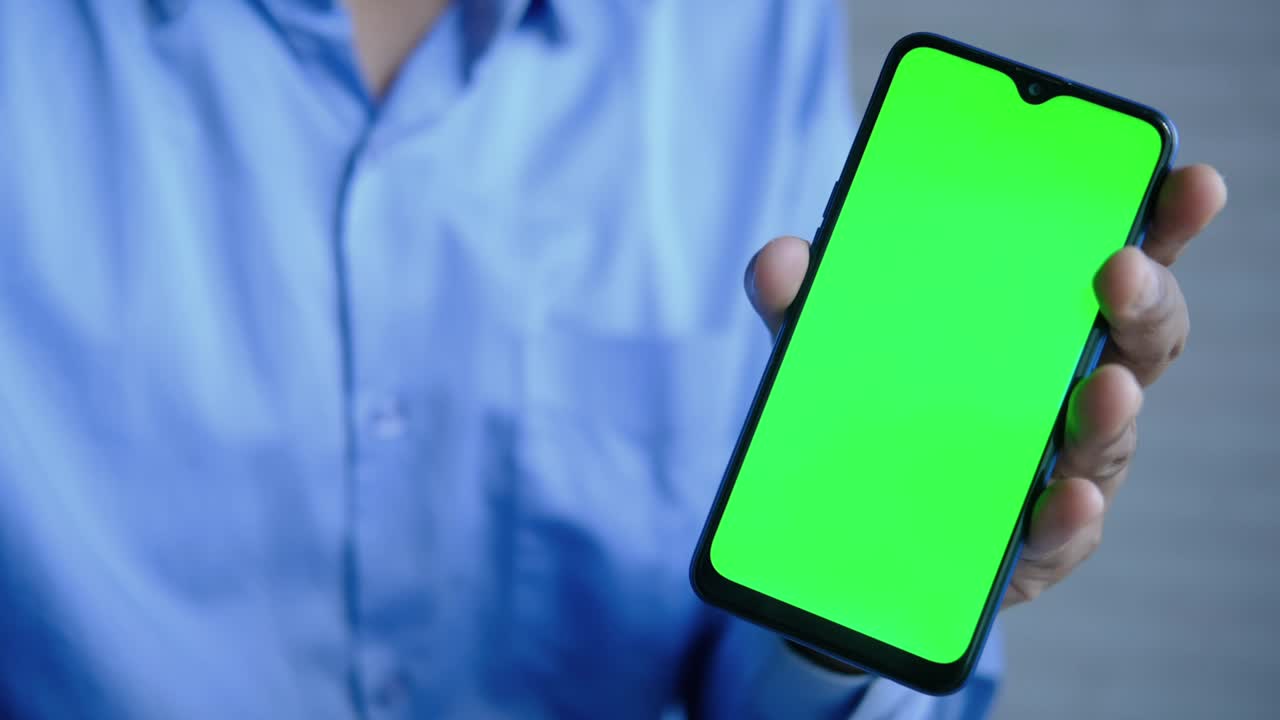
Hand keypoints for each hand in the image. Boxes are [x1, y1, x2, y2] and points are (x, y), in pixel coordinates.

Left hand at [746, 164, 1226, 608]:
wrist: (847, 532)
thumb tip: (779, 261)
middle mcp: (1068, 392)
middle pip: (1135, 342)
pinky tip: (1064, 498)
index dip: (1161, 222)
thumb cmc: (874, 411)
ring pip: (1107, 439)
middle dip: (1144, 301)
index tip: (1187, 178)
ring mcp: (1057, 469)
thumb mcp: (830, 348)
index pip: (1114, 265)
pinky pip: (1060, 533)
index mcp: (1039, 326)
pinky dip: (1068, 517)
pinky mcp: (1028, 545)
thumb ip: (808, 304)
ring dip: (1112, 410)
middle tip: (1123, 266)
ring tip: (1103, 387)